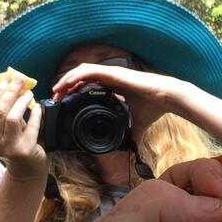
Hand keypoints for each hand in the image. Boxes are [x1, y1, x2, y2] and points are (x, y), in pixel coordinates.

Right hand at [0, 76, 45, 179]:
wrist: (26, 167)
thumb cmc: (13, 142)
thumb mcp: (2, 130)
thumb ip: (2, 112)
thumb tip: (7, 83)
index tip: (6, 80)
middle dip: (10, 93)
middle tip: (19, 81)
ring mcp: (8, 148)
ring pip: (13, 118)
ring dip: (22, 102)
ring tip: (29, 93)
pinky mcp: (25, 150)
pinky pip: (31, 127)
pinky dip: (35, 115)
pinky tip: (37, 107)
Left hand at [51, 62, 177, 136]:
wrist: (165, 98)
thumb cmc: (154, 107)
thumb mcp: (137, 124)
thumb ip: (132, 134)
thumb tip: (131, 149)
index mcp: (113, 86)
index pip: (88, 84)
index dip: (75, 91)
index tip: (65, 102)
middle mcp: (110, 78)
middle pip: (81, 77)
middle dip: (66, 86)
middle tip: (56, 98)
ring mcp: (110, 73)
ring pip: (81, 71)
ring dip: (67, 79)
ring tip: (56, 90)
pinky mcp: (112, 73)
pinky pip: (88, 71)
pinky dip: (75, 76)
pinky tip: (66, 84)